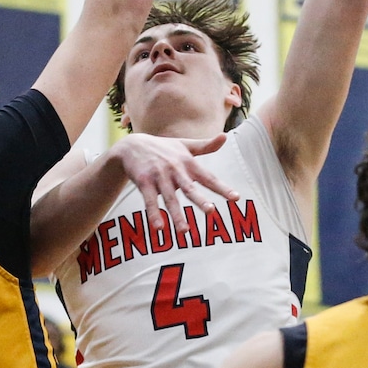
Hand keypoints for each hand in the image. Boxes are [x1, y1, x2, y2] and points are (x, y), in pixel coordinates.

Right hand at [107, 133, 238, 231]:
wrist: (131, 145)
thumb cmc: (162, 148)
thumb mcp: (184, 145)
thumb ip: (205, 145)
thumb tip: (225, 136)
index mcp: (187, 162)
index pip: (208, 177)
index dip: (222, 187)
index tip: (236, 198)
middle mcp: (175, 169)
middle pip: (189, 188)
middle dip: (199, 200)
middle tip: (211, 211)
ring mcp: (158, 176)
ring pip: (169, 198)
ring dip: (176, 215)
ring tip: (184, 231)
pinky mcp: (144, 182)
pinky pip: (150, 201)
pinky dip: (153, 214)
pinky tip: (158, 227)